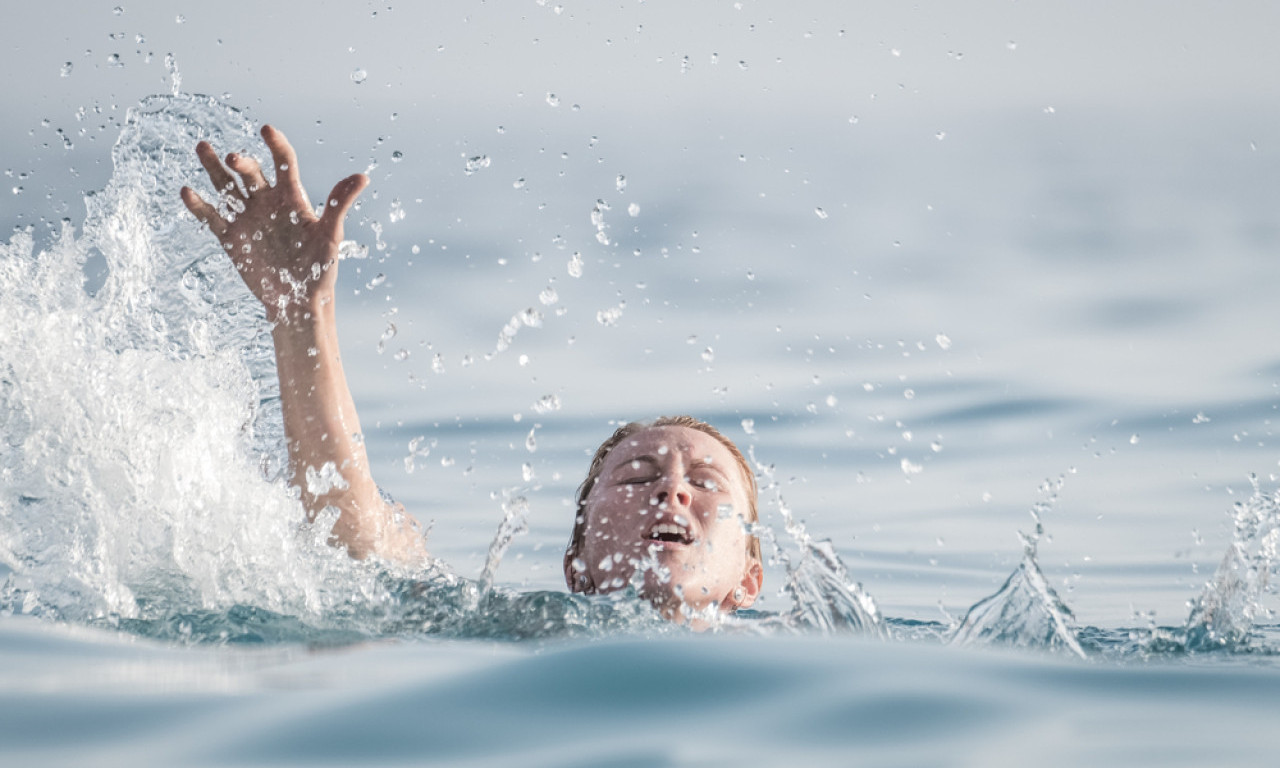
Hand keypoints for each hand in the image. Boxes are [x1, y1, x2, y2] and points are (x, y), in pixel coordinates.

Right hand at [180, 125, 367, 322]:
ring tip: (203, 148)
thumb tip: (362, 177)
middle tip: (235, 158)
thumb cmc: (320, 269)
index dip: (276, 145)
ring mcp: (247, 218)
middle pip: (250, 172)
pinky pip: (211, 218)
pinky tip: (187, 191)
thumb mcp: (331, 236)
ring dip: (214, 168)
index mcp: (292, 197)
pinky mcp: (231, 238)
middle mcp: (267, 202)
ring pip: (226, 186)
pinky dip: (199, 205)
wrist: (299, 301)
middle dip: (242, 162)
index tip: (266, 129)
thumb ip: (339, 205)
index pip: (284, 162)